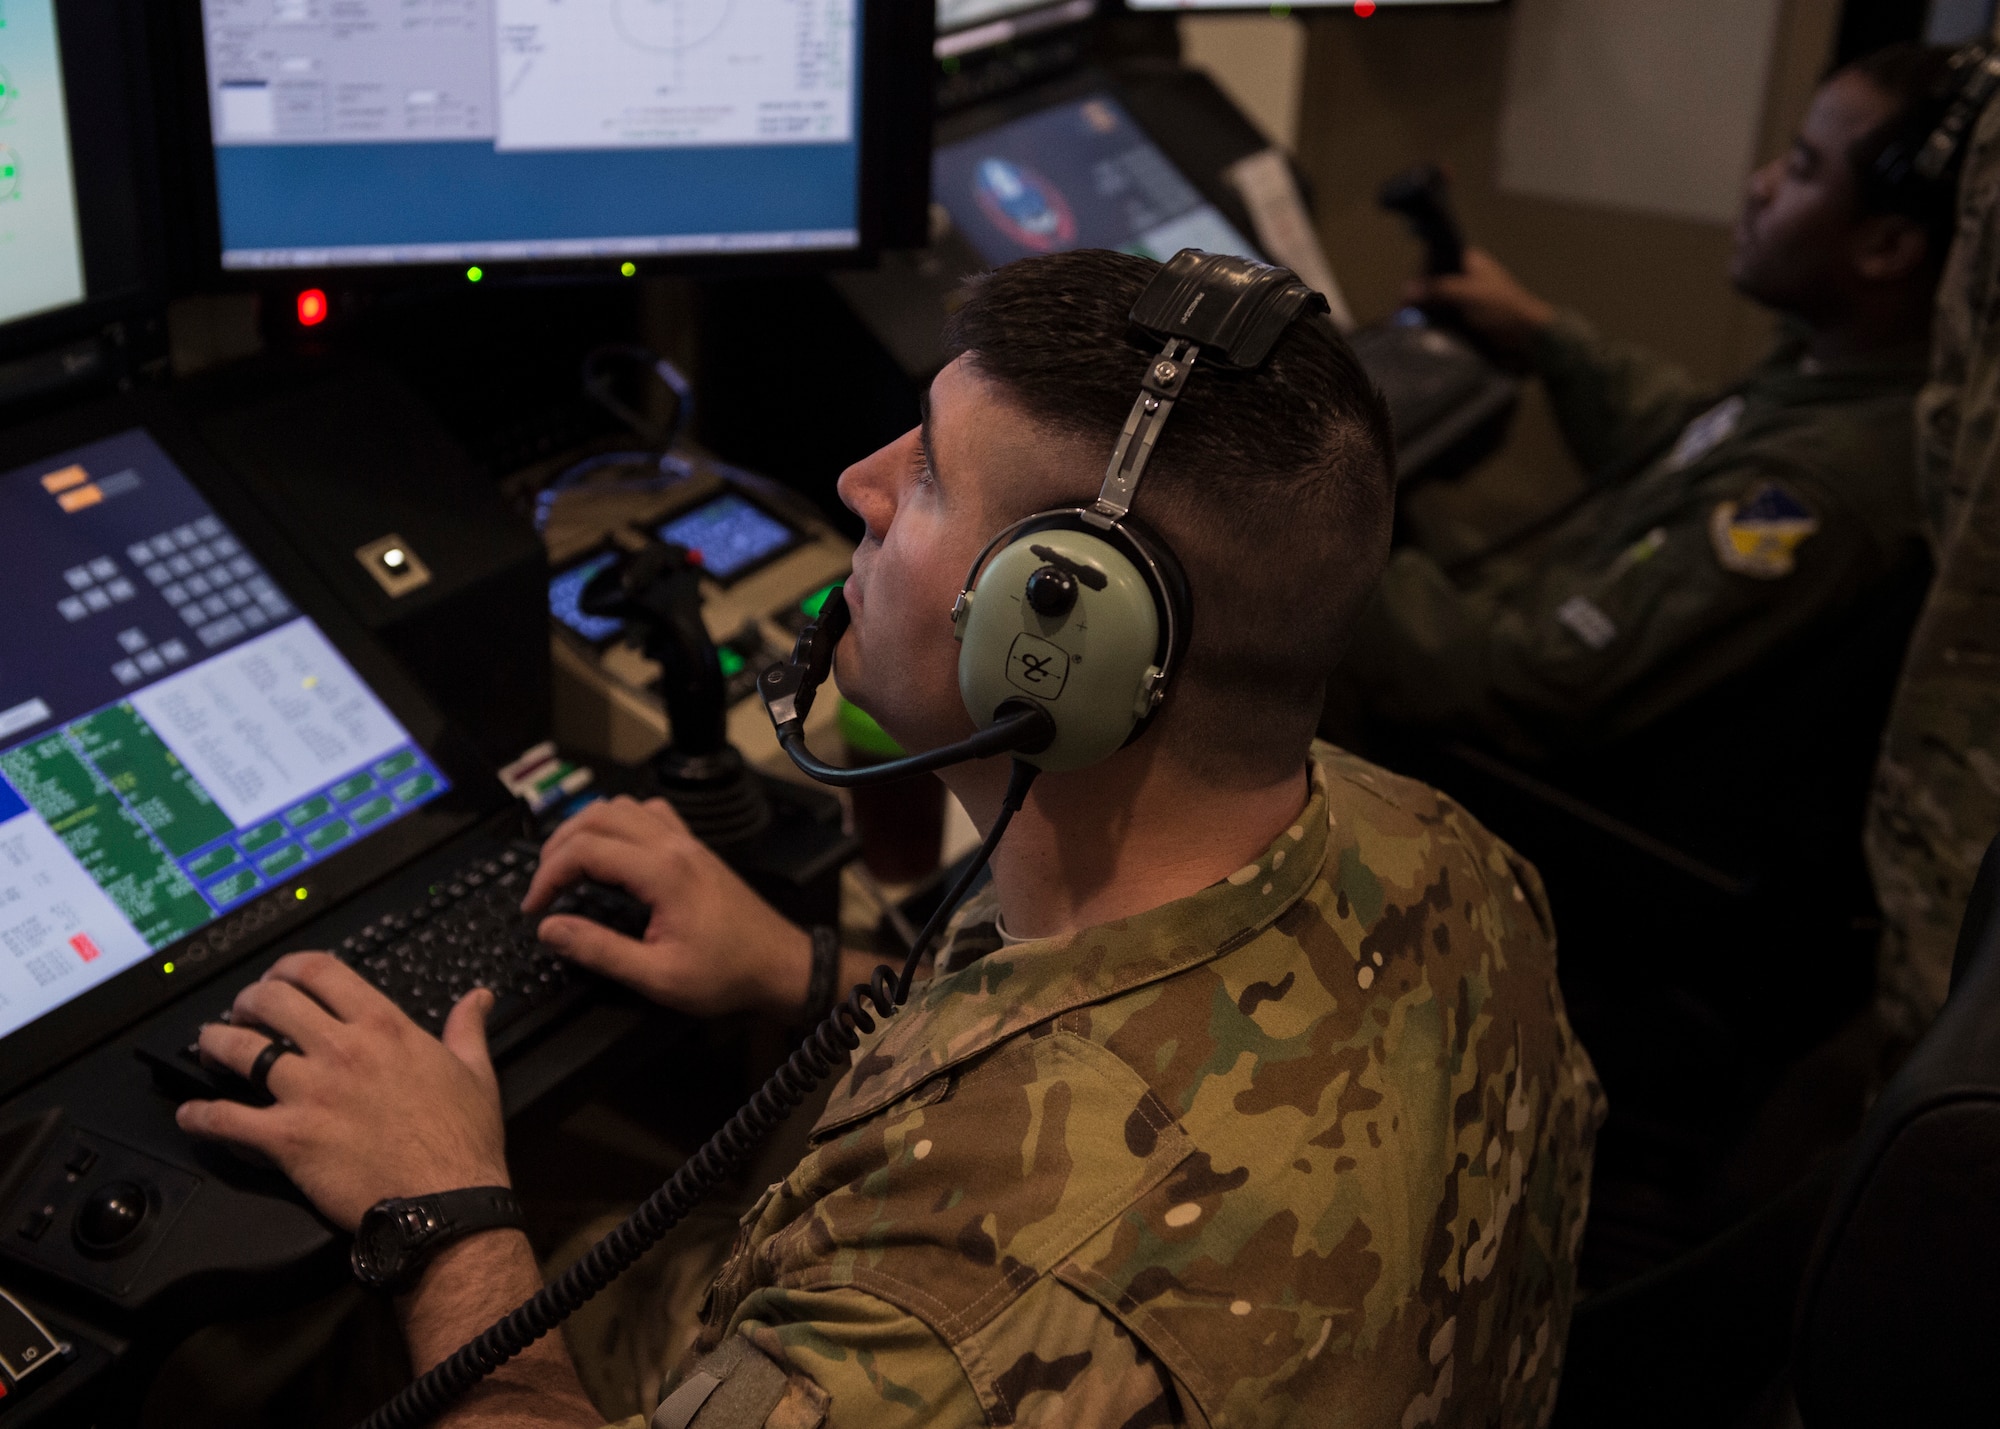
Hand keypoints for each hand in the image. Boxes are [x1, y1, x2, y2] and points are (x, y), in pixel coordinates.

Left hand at [176, 953, 507, 1230]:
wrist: (445, 1202)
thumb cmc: (462, 1140)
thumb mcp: (475, 1072)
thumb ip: (467, 1028)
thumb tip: (479, 997)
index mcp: (383, 1028)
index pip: (320, 971)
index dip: (287, 968)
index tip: (279, 979)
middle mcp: (341, 1050)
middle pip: (271, 1000)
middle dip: (246, 1001)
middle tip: (242, 1013)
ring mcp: (309, 1093)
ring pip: (239, 1050)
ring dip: (215, 1043)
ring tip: (210, 1047)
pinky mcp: (287, 1139)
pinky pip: (226, 1120)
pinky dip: (200, 1116)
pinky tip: (191, 1114)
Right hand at [523, 796, 811, 1018]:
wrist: (781, 966)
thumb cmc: (728, 975)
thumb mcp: (658, 976)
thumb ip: (599, 950)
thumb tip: (551, 929)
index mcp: (663, 872)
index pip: (585, 850)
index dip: (547, 876)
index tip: (533, 908)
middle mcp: (674, 846)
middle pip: (597, 817)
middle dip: (558, 846)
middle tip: (541, 885)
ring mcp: (687, 842)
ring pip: (622, 807)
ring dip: (585, 828)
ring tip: (565, 864)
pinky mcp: (695, 850)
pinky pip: (650, 814)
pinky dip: (618, 822)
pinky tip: (610, 851)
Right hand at [1405, 248, 1556, 355]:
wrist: (1528, 340)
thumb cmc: (1503, 309)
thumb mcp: (1468, 295)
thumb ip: (1437, 290)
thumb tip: (1405, 290)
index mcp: (1470, 262)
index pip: (1435, 259)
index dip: (1419, 273)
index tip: (1406, 292)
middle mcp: (1466, 278)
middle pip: (1432, 283)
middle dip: (1418, 298)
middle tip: (1403, 314)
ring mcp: (1466, 300)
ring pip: (1435, 303)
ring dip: (1423, 314)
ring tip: (1407, 327)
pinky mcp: (1466, 321)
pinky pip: (1442, 320)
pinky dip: (1432, 325)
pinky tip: (1420, 334)